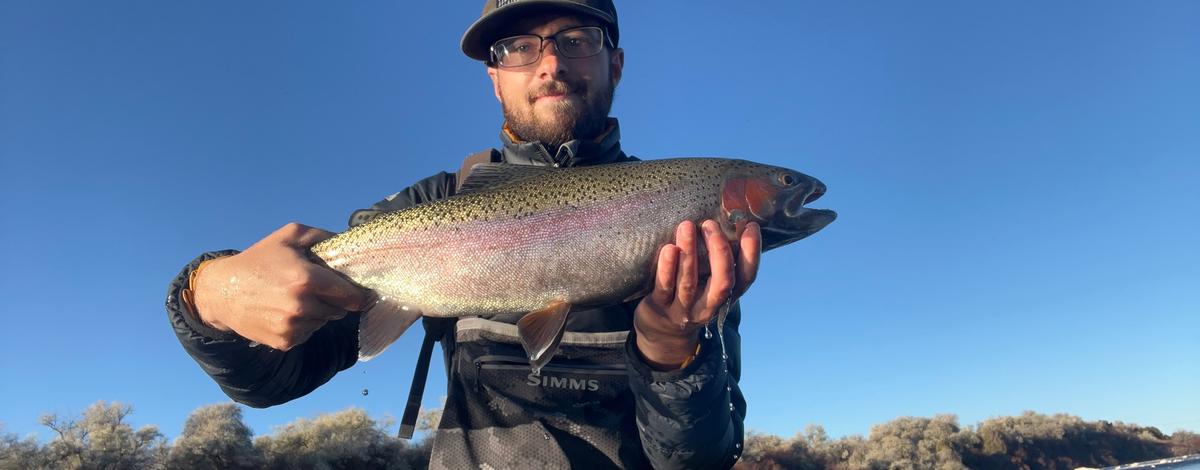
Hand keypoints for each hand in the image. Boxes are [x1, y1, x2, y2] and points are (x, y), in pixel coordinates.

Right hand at [191, 223, 368, 350]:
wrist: (222, 291)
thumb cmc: (258, 259)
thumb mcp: (289, 236)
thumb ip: (322, 236)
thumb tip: (348, 242)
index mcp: (306, 279)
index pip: (349, 294)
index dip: (356, 293)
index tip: (360, 292)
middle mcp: (301, 306)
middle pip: (339, 310)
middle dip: (335, 301)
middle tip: (319, 291)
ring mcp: (292, 326)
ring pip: (323, 322)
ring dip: (319, 313)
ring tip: (299, 299)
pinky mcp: (284, 341)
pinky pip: (307, 334)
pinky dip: (304, 325)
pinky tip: (287, 311)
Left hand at [634, 220, 760, 369]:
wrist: (661, 332)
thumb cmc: (689, 295)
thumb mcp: (708, 282)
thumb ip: (718, 260)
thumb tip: (727, 220)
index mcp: (726, 296)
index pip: (746, 277)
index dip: (751, 253)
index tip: (751, 226)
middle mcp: (708, 305)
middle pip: (722, 282)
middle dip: (719, 252)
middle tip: (710, 224)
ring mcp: (684, 309)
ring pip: (689, 283)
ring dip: (690, 253)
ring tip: (687, 226)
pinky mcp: (660, 307)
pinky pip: (664, 287)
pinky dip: (667, 268)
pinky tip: (669, 249)